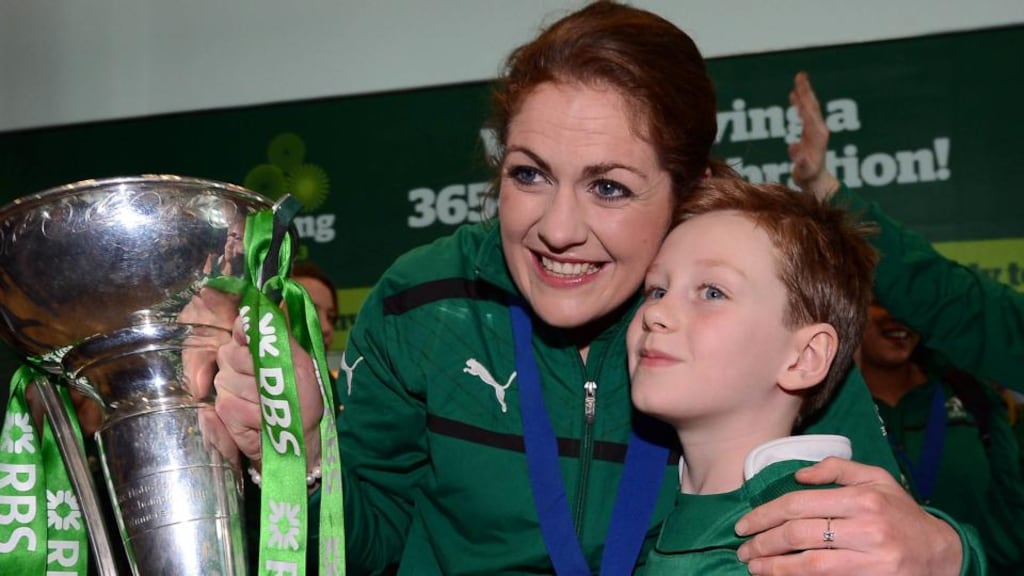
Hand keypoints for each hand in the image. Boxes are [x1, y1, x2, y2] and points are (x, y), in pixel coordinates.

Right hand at [213, 315, 324, 465]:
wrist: (301, 437)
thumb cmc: (304, 398)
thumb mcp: (300, 362)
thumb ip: (278, 337)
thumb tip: (259, 309)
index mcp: (253, 344)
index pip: (240, 326)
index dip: (247, 334)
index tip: (259, 346)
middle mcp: (233, 359)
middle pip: (232, 355)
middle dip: (260, 374)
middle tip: (279, 387)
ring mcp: (225, 385)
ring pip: (232, 383)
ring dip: (261, 399)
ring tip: (275, 407)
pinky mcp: (222, 411)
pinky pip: (232, 408)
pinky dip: (254, 418)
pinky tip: (264, 422)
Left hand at [735, 457, 961, 575]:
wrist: (942, 553)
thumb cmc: (902, 514)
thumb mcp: (877, 479)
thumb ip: (837, 469)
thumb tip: (798, 475)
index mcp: (863, 498)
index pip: (798, 504)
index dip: (764, 515)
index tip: (744, 525)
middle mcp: (867, 528)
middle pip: (799, 534)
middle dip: (763, 542)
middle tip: (743, 548)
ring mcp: (872, 560)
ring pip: (809, 565)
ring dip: (775, 567)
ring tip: (753, 567)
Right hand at [788, 71, 840, 200]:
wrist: (817, 183)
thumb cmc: (809, 178)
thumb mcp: (804, 172)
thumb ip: (800, 160)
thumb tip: (794, 148)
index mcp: (817, 136)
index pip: (810, 112)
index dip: (804, 98)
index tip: (797, 85)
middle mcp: (819, 130)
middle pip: (812, 106)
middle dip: (805, 90)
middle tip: (800, 75)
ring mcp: (816, 131)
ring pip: (810, 109)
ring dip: (803, 95)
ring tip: (797, 82)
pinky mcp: (812, 133)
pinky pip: (806, 115)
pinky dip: (800, 105)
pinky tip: (794, 98)